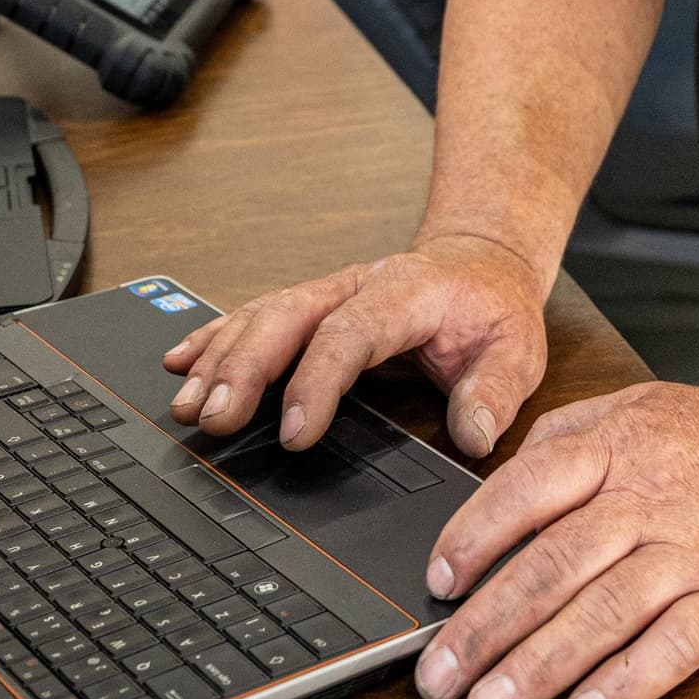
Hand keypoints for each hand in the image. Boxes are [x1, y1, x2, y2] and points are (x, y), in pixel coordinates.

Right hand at [160, 232, 550, 458]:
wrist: (480, 263)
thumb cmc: (492, 309)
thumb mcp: (519, 349)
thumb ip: (497, 392)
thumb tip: (472, 435)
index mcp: (406, 293)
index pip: (351, 334)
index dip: (317, 382)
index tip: (296, 433)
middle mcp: (356, 285)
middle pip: (287, 318)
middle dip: (243, 368)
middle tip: (213, 419)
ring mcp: (327, 292)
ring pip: (262, 316)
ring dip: (220, 360)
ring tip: (188, 407)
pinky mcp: (309, 305)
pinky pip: (253, 316)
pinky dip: (214, 339)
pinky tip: (180, 362)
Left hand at [412, 378, 698, 698]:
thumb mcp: (645, 405)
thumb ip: (569, 435)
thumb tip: (496, 477)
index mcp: (619, 445)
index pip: (525, 491)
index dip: (473, 539)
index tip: (435, 585)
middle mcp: (651, 496)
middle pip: (551, 566)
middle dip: (484, 628)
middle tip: (437, 677)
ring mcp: (697, 548)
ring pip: (603, 611)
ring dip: (539, 667)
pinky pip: (677, 644)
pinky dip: (630, 682)